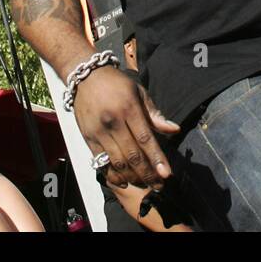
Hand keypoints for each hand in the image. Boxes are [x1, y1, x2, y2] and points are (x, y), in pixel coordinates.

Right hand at [74, 65, 179, 189]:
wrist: (85, 76)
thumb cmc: (116, 84)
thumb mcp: (139, 92)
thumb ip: (155, 114)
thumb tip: (174, 130)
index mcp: (129, 108)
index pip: (145, 139)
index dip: (157, 158)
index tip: (166, 174)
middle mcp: (113, 122)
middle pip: (132, 155)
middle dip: (147, 174)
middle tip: (159, 185)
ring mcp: (99, 132)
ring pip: (117, 162)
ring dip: (133, 177)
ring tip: (145, 184)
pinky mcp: (88, 138)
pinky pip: (101, 162)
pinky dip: (113, 175)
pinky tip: (125, 182)